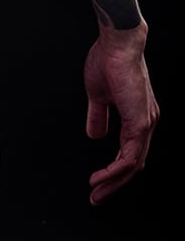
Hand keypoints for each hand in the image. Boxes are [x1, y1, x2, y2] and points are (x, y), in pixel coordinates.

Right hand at [83, 22, 158, 204]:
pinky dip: (115, 170)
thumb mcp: (97, 94)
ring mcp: (145, 124)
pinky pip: (130, 157)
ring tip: (96, 192)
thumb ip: (98, 116)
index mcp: (137, 116)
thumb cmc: (107, 61)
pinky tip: (102, 177)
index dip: (113, 170)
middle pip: (133, 165)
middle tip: (96, 197)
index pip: (129, 153)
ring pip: (133, 165)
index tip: (96, 182)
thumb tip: (94, 136)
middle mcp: (146, 123)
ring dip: (113, 181)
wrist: (117, 43)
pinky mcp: (140, 123)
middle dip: (114, 183)